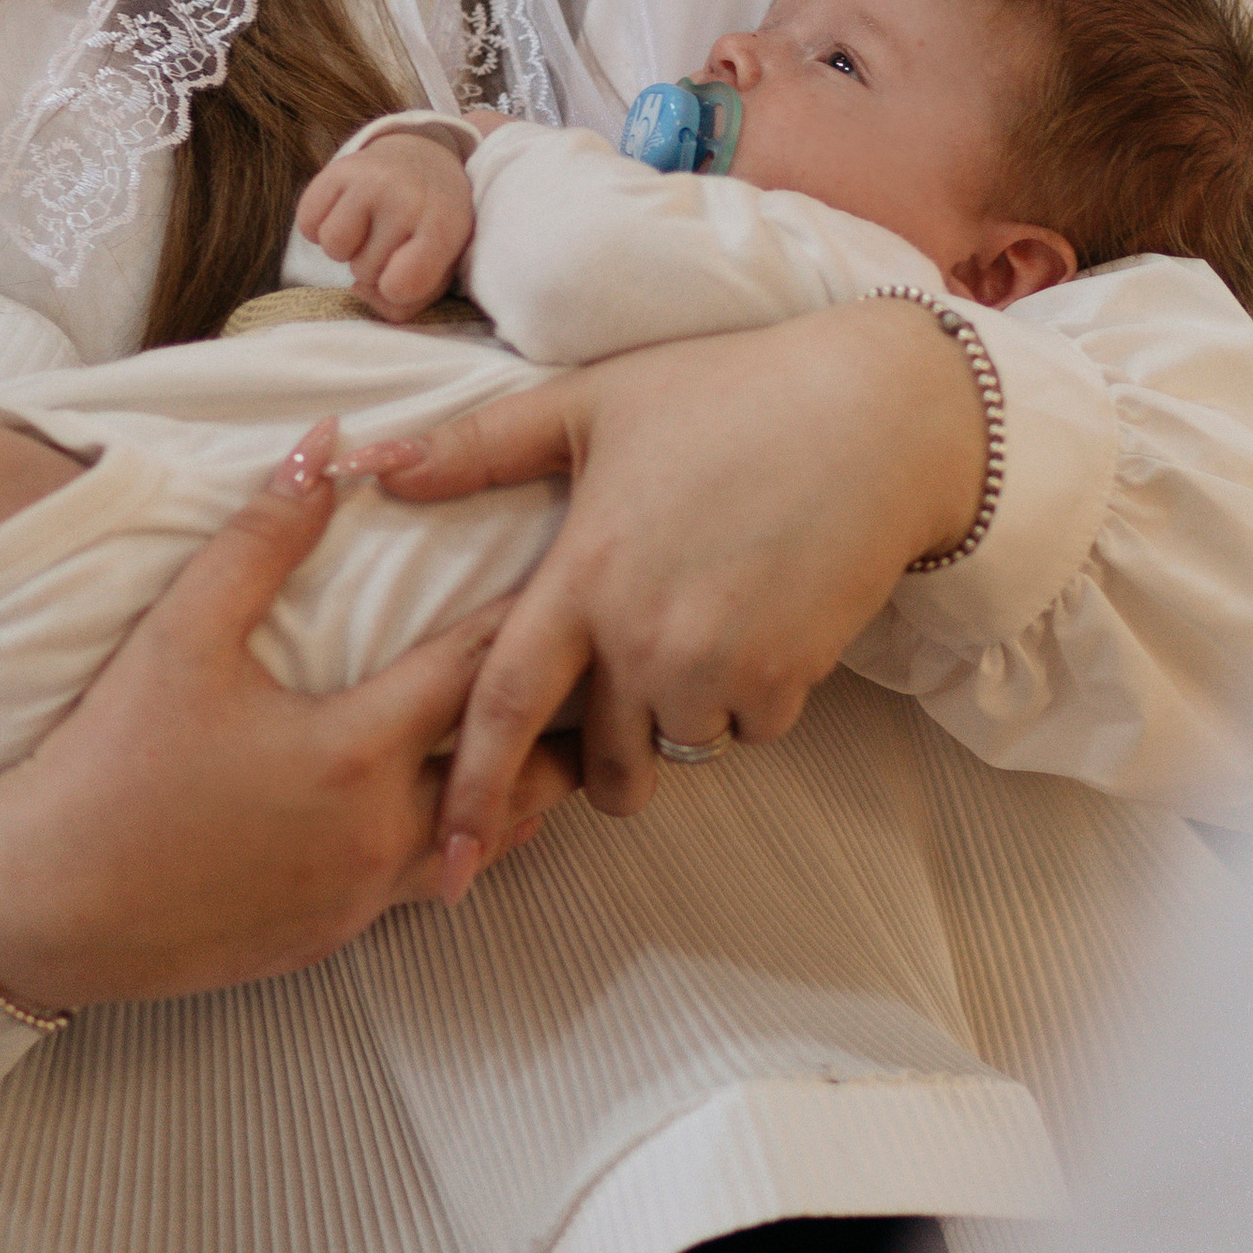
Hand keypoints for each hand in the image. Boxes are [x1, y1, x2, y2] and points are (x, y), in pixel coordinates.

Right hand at [0, 429, 572, 1012]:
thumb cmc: (105, 764)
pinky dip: (461, 840)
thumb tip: (327, 441)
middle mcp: (378, 837)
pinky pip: (430, 884)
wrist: (36, 909)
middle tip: (598, 672)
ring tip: (546, 737)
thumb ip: (263, 536)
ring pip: (487, 843)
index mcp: (352, 755)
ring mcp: (360, 900)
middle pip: (518, 777)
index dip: (529, 617)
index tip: (573, 574)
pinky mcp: (334, 938)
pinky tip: (455, 806)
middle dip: (560, 723)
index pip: (477, 671)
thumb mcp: (178, 635)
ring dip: (519, 790)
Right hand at [296, 132, 476, 319]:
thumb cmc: (429, 227)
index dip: (394, 291)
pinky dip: (320, 227)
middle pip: (365, 272)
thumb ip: (405, 302)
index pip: (402, 284)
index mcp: (443, 227)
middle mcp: (407, 198)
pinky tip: (346, 213)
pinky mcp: (338, 169)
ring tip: (367, 228)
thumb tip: (358, 291)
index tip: (401, 275)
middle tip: (391, 239)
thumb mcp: (440, 268)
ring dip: (346, 248)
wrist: (421, 160)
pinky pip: (308, 224)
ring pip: (334, 247)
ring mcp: (371, 180)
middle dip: (373, 266)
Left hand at [348, 302, 986, 848]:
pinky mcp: (789, 678)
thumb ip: (482, 446)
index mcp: (581, 578)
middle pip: (600, 763)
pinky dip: (749, 699)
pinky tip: (760, 623)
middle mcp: (643, 638)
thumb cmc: (727, 394)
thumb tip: (377, 468)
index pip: (503, 708)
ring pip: (678, 748)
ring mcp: (720, 665)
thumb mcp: (593, 402)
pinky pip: (750, 727)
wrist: (875, 416)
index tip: (452, 858)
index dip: (473, 790)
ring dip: (676, 722)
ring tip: (696, 640)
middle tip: (613, 727)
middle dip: (599, 770)